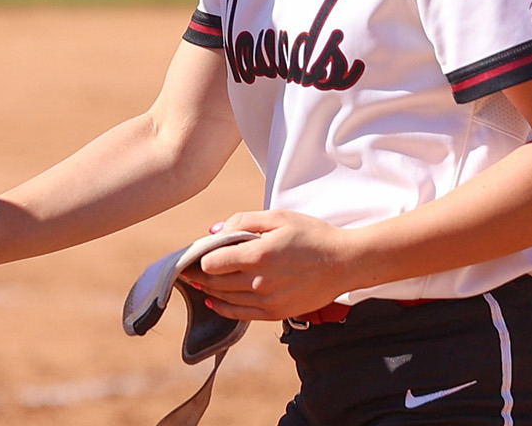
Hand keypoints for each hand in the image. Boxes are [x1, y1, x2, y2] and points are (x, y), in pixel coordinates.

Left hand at [183, 209, 359, 320]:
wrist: (344, 263)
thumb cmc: (312, 235)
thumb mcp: (278, 217)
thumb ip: (243, 221)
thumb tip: (214, 231)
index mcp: (258, 254)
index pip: (211, 262)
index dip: (198, 257)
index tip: (193, 253)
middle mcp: (259, 281)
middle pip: (214, 282)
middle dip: (197, 275)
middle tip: (186, 269)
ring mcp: (267, 300)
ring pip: (224, 298)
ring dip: (208, 290)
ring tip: (198, 282)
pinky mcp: (276, 313)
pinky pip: (240, 314)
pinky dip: (223, 308)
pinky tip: (213, 301)